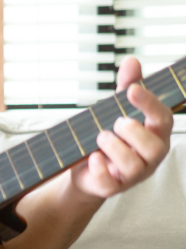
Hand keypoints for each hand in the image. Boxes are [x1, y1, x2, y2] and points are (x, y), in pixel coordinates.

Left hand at [70, 57, 172, 199]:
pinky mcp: (112, 188)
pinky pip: (110, 183)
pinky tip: (92, 157)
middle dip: (133, 131)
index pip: (163, 118)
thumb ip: (127, 86)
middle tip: (115, 123)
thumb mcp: (116, 109)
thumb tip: (131, 60)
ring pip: (133, 165)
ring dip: (115, 147)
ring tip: (100, 137)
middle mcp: (149, 157)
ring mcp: (132, 175)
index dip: (149, 103)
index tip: (132, 89)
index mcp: (155, 135)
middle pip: (154, 147)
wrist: (86, 170)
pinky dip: (100, 169)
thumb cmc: (109, 137)